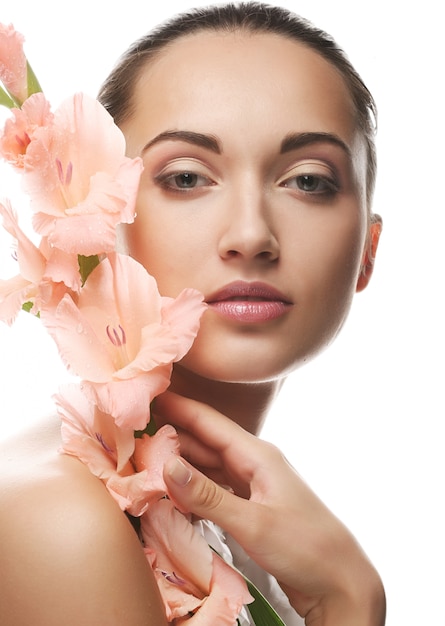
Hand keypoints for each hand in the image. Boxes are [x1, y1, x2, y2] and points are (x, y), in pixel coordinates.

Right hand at [155, 392, 385, 625]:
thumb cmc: (305, 547)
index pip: (208, 422)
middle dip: (170, 437)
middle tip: (131, 434)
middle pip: (204, 443)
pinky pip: (214, 491)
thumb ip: (208, 496)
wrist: (340, 581)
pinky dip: (192, 491)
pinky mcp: (251, 507)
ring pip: (207, 467)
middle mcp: (253, 464)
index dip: (177, 406)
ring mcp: (253, 486)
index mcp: (257, 455)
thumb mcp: (253, 523)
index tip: (146, 392)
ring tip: (143, 462)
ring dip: (179, 466)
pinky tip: (172, 496)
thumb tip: (166, 465)